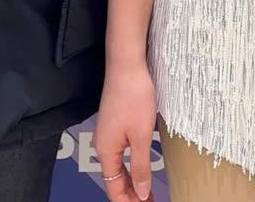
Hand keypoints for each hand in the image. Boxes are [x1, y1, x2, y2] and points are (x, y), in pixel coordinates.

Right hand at [94, 62, 158, 200]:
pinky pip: (120, 153)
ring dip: (132, 181)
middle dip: (131, 194)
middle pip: (114, 179)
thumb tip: (141, 193)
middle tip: (151, 201)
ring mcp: (107, 134)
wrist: (126, 65)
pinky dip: (131, 165)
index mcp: (106, 151)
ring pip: (118, 167)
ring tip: (149, 191)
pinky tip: (142, 167)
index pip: (113, 188)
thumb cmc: (134, 98)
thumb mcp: (141, 136)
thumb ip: (140, 167)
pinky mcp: (114, 124)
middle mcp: (103, 145)